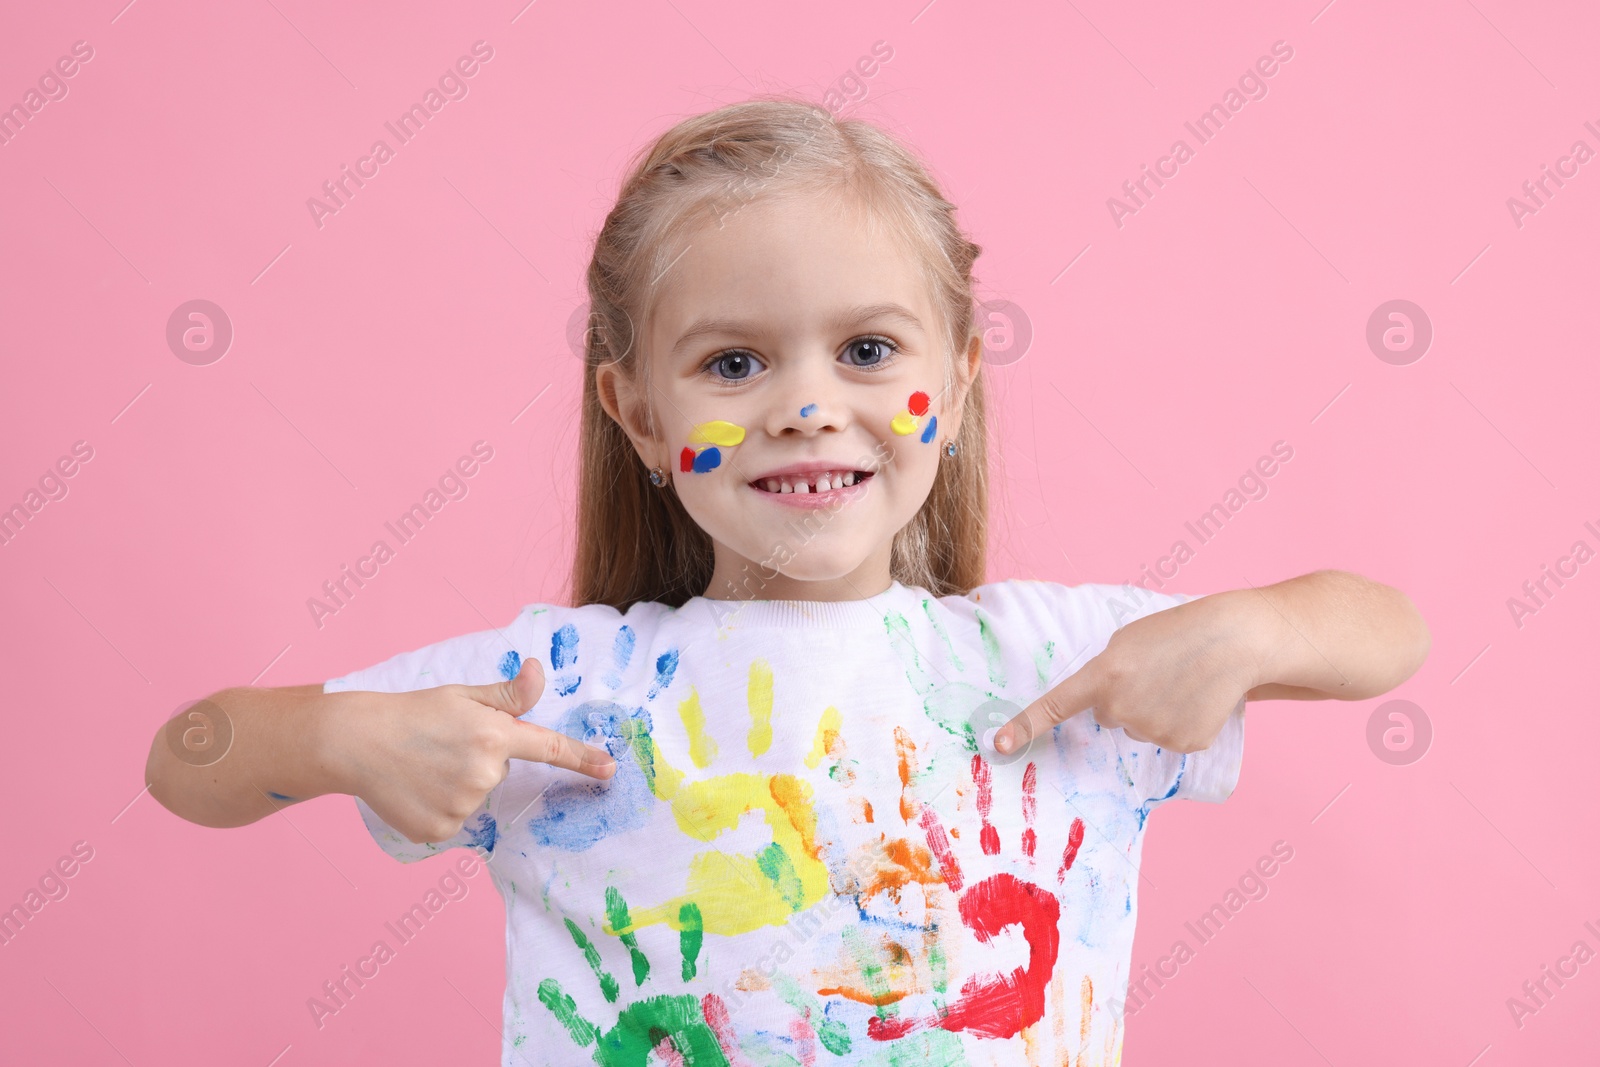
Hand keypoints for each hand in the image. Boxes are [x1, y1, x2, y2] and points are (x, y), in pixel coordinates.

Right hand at [338, 659, 615, 843]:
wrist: (355, 742)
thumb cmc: (411, 712)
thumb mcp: (462, 695)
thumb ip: (508, 694)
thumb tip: (539, 671)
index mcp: (494, 735)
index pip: (549, 748)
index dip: (582, 758)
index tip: (610, 769)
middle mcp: (484, 774)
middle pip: (501, 773)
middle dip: (481, 760)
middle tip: (443, 746)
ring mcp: (462, 806)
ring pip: (478, 797)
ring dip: (459, 784)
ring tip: (425, 765)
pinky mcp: (441, 831)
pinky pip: (456, 820)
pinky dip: (440, 806)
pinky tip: (416, 788)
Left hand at [995, 594, 1256, 755]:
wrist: (1234, 639)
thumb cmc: (1176, 632)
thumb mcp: (1126, 642)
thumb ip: (1103, 674)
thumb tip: (1101, 709)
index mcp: (1103, 676)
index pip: (1055, 706)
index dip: (1024, 727)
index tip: (999, 746)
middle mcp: (1122, 708)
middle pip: (1108, 716)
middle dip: (1125, 698)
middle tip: (1156, 671)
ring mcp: (1153, 730)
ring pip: (1138, 727)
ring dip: (1153, 708)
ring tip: (1180, 680)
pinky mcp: (1183, 745)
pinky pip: (1168, 738)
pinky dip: (1180, 722)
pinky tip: (1197, 698)